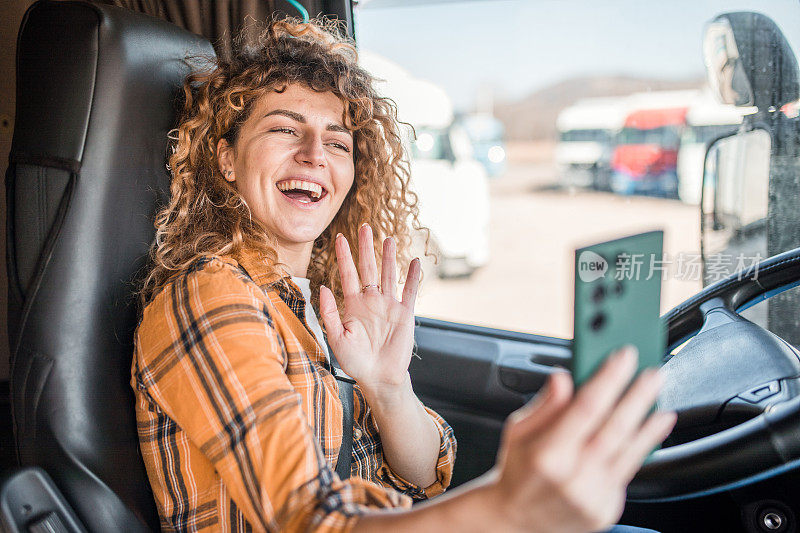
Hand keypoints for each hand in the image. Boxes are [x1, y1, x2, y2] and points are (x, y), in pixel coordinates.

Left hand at [319, 223, 420, 399]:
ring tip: (388, 238)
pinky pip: (409, 291)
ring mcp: (388, 305)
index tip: (340, 237)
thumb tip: (323, 287)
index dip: (343, 256)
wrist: (378, 377)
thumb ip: (330, 313)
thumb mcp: (336, 337)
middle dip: (366, 248)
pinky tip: (413, 261)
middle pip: (368, 268)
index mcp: (353, 304)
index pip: (347, 274)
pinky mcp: (404, 314)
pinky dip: (412, 276)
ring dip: (388, 257)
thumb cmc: (354, 361)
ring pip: (389, 275)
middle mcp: (371, 300)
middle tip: (365, 226)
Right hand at [486, 347, 676, 532]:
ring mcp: (592, 498)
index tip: (622, 357)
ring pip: (629, 452)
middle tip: (653, 372)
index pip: (586, 408)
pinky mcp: (606, 510)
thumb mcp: (517, 432)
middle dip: (637, 396)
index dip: (608, 379)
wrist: (518, 522)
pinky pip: (629, 471)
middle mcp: (572, 478)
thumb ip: (545, 405)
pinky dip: (644, 447)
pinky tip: (652, 428)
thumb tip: (563, 376)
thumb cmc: (518, 471)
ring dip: (648, 422)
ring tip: (659, 398)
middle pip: (615, 429)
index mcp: (546, 454)